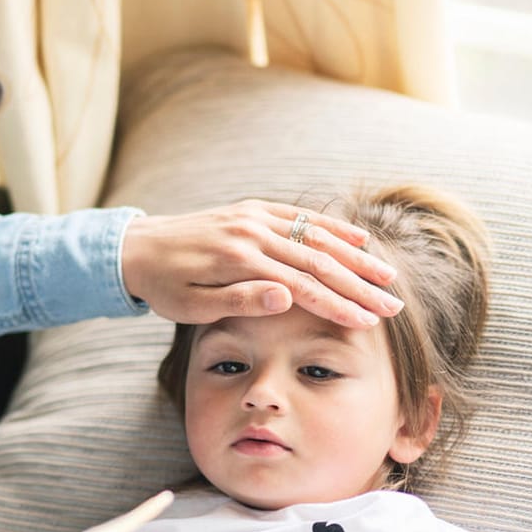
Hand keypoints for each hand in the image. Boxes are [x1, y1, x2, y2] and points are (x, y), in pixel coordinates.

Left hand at [120, 200, 401, 328]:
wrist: (136, 247)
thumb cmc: (164, 286)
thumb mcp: (192, 305)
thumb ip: (240, 300)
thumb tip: (286, 298)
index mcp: (239, 260)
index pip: (302, 286)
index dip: (338, 305)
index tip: (368, 322)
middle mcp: (252, 232)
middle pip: (319, 260)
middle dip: (360, 284)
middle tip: (394, 306)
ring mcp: (254, 217)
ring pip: (316, 236)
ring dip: (356, 256)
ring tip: (389, 276)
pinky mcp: (253, 210)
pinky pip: (300, 216)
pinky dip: (332, 226)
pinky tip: (360, 238)